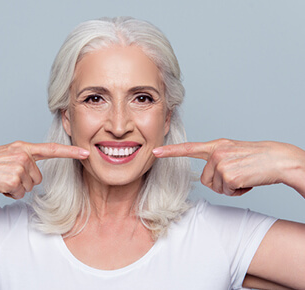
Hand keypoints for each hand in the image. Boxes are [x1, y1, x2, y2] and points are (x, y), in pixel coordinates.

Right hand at [0, 141, 89, 198]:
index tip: (86, 153)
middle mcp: (24, 155)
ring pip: (30, 187)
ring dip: (17, 188)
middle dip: (25, 181)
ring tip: (1, 179)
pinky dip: (10, 194)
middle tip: (7, 175)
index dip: (70, 152)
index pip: (52, 149)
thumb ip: (25, 158)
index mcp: (23, 147)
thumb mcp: (8, 153)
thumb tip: (37, 174)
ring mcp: (19, 167)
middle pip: (39, 177)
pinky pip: (20, 194)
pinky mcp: (13, 179)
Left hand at [153, 139, 304, 195]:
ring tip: (244, 176)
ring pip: (216, 187)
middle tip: (237, 175)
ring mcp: (221, 163)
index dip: (171, 152)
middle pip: (205, 179)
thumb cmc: (257, 158)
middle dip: (220, 183)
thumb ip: (217, 159)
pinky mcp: (228, 174)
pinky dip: (238, 191)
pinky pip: (227, 192)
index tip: (155, 152)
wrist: (278, 159)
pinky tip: (247, 181)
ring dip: (230, 187)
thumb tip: (207, 176)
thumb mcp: (233, 152)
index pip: (189, 148)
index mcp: (216, 146)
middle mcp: (216, 152)